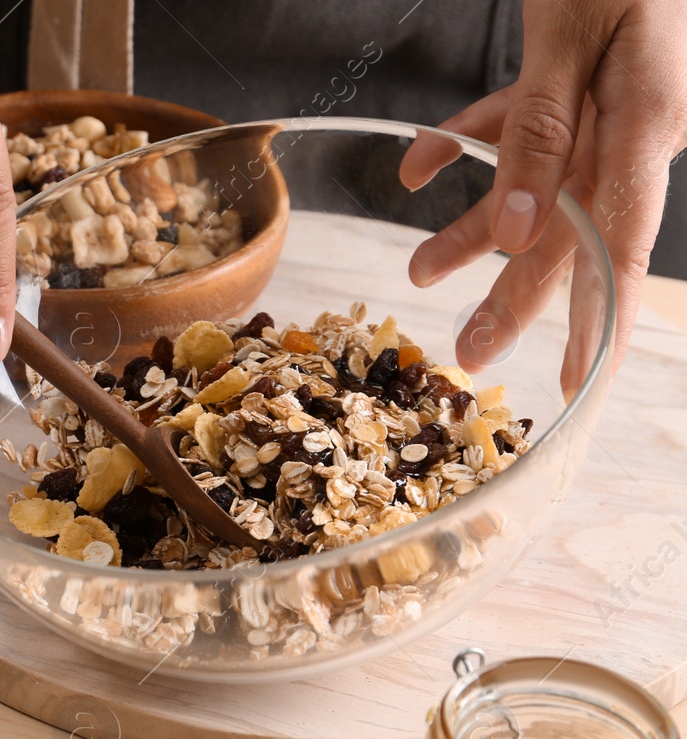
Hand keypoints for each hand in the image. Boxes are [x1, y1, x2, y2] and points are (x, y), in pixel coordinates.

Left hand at [400, 0, 686, 387]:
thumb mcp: (573, 37)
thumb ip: (540, 131)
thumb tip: (515, 230)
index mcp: (647, 119)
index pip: (620, 240)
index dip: (599, 314)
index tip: (580, 376)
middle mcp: (632, 121)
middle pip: (568, 227)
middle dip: (515, 294)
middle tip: (467, 355)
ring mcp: (607, 100)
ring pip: (538, 184)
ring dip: (476, 229)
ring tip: (415, 273)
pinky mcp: (577, 74)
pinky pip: (524, 126)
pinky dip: (471, 147)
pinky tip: (417, 168)